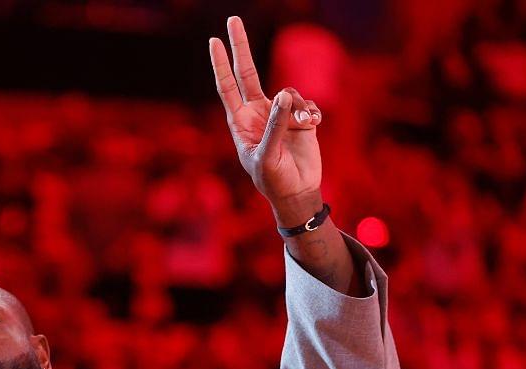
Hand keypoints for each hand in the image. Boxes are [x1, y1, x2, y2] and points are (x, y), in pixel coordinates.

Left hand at [209, 17, 323, 212]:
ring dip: (297, 105)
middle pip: (248, 72)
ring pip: (288, 91)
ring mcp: (279, 114)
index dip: (221, 64)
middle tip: (232, 19)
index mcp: (240, 122)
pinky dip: (311, 112)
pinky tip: (312, 126)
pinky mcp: (300, 118)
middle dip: (241, 46)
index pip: (227, 86)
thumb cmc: (274, 179)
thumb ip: (275, 125)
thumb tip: (284, 95)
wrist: (297, 192)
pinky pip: (306, 102)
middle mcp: (257, 113)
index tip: (213, 41)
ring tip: (302, 126)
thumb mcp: (268, 155)